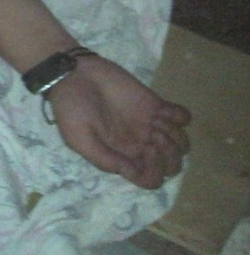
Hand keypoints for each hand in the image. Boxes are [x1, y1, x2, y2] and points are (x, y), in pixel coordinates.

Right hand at [47, 54, 189, 188]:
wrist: (73, 74)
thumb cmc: (71, 107)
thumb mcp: (78, 138)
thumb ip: (103, 158)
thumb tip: (131, 172)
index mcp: (122, 156)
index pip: (151, 179)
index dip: (155, 171)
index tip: (145, 150)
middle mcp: (140, 144)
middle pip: (172, 166)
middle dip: (169, 155)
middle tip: (153, 136)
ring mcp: (150, 125)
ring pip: (182, 144)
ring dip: (175, 136)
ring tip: (156, 122)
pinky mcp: (155, 104)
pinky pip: (184, 117)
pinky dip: (180, 116)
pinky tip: (162, 110)